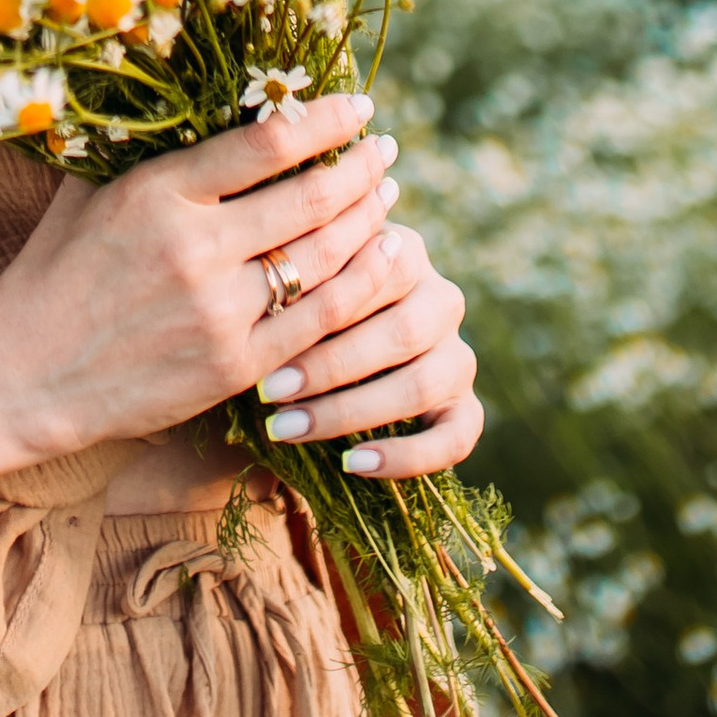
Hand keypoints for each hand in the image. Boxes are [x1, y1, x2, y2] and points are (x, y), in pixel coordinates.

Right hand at [0, 94, 396, 484]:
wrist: (26, 372)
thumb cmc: (55, 270)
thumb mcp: (91, 192)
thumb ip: (153, 154)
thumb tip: (210, 101)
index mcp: (160, 192)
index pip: (265, 144)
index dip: (323, 119)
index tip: (357, 105)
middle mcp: (196, 248)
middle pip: (310, 201)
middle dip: (360, 170)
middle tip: (384, 151)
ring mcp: (220, 312)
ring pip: (324, 261)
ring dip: (367, 227)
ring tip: (387, 202)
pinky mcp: (235, 367)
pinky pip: (315, 324)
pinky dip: (351, 293)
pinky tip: (368, 272)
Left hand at [253, 211, 481, 480]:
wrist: (327, 367)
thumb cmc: (296, 311)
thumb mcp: (294, 283)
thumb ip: (288, 269)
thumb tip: (250, 275)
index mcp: (404, 251)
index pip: (377, 273)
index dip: (321, 310)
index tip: (260, 342)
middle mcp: (441, 298)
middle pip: (402, 331)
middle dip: (329, 366)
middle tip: (268, 392)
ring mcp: (459, 354)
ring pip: (423, 384)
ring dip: (351, 411)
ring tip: (288, 430)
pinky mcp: (466, 406)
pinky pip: (458, 436)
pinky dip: (407, 456)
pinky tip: (353, 464)